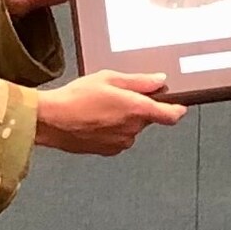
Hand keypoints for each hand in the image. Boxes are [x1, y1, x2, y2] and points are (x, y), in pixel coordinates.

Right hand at [34, 71, 185, 154]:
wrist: (51, 120)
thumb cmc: (75, 98)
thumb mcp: (109, 78)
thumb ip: (139, 81)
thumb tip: (159, 80)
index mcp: (137, 110)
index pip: (170, 115)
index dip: (177, 109)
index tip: (179, 106)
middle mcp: (132, 130)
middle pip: (147, 119)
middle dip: (138, 108)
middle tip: (118, 96)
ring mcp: (120, 143)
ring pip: (131, 128)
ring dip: (123, 119)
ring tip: (100, 107)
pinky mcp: (108, 151)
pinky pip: (118, 138)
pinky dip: (112, 129)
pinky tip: (95, 119)